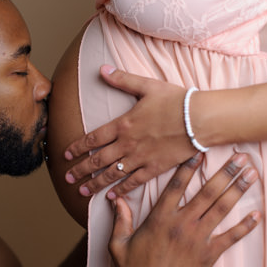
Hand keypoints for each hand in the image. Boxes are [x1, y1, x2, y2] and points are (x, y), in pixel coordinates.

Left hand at [64, 65, 196, 198]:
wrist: (201, 119)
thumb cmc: (176, 100)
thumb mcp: (146, 85)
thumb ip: (122, 79)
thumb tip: (101, 68)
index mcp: (123, 124)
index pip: (92, 138)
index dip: (77, 147)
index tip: (66, 155)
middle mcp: (127, 144)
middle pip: (97, 159)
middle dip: (80, 170)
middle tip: (68, 178)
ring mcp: (140, 158)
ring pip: (112, 174)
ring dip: (95, 183)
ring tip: (83, 191)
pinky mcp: (155, 168)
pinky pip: (134, 182)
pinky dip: (122, 190)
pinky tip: (112, 197)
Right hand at [109, 153, 260, 266]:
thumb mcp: (118, 245)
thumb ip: (120, 220)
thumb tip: (116, 200)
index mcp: (159, 219)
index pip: (175, 186)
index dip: (188, 166)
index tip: (200, 150)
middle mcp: (180, 224)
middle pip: (206, 192)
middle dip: (224, 171)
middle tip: (240, 156)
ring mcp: (197, 239)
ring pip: (221, 209)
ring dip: (238, 190)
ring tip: (251, 174)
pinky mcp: (209, 256)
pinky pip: (231, 237)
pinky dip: (245, 226)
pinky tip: (257, 215)